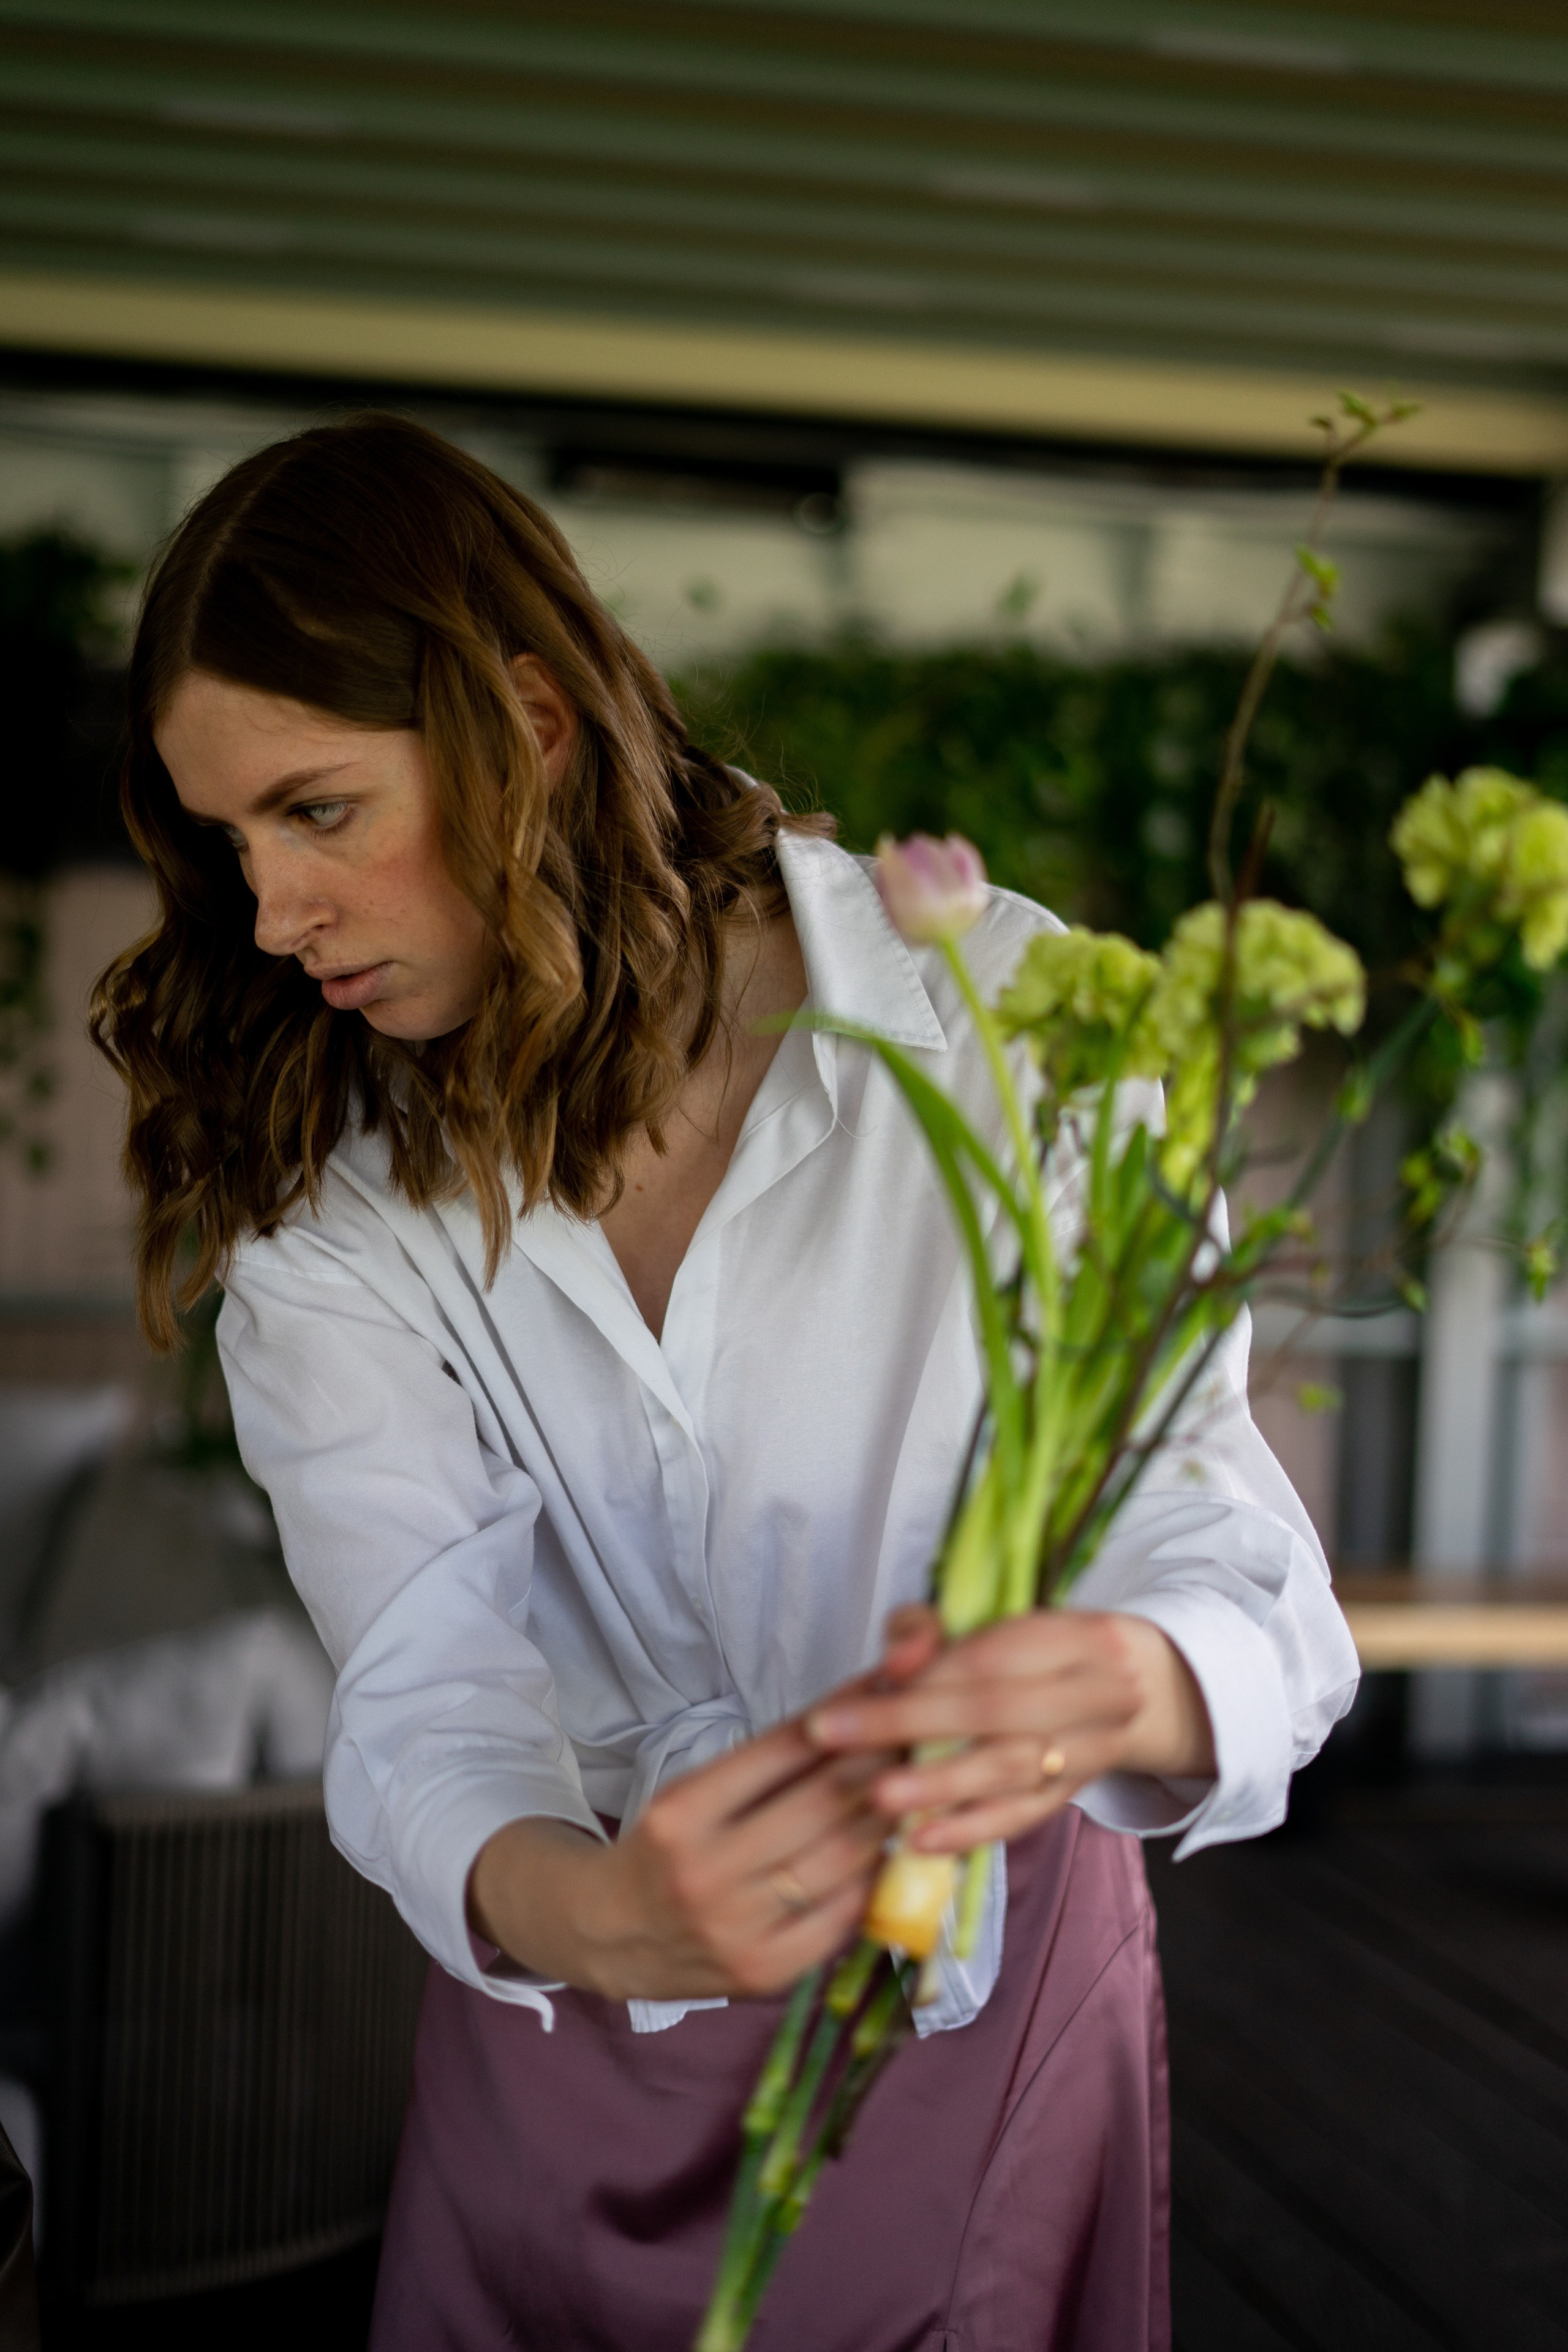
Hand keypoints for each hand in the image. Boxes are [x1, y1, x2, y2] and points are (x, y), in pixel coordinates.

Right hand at [468, 1696, 900, 2002]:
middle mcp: (705, 1871)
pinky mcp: (764, 1973)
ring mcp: (736, 1929)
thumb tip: (852, 1718)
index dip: (845, 1713)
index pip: (782, 1750)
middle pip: (821, 1804)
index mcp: (682, 1813)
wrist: (609, 1934)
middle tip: (918, 1731)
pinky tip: (889, 1852)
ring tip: (915, 1786)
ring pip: (840, 1860)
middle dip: (880, 1760)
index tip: (887, 1685)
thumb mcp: (691, 1793)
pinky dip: (872, 1879)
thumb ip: (764, 1766)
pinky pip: (840, 1917)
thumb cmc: (664, 1850)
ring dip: (887, 1817)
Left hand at [803, 1606, 1215, 1853]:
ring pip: (1012, 1769)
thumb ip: (925, 1631)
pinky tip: (920, 1840)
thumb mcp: (986, 1622)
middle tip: (837, 1740)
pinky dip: (970, 1829)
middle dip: (910, 1725)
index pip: (987, 1658)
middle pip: (997, 1712)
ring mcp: (1091, 1749)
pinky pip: (1022, 1817)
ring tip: (878, 1798)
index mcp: (1074, 1635)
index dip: (916, 1679)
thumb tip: (895, 1665)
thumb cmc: (1034, 1651)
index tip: (844, 1699)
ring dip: (940, 1785)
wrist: (1137, 1688)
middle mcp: (1097, 1693)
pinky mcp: (1072, 1794)